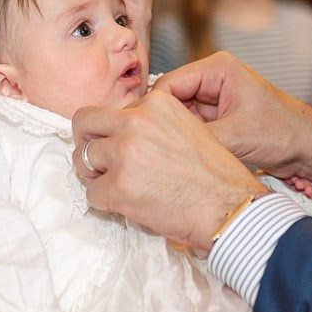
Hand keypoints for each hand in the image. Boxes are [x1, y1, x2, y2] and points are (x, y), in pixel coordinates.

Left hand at [72, 88, 268, 250]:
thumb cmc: (214, 176)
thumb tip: (120, 133)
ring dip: (97, 176)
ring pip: (83, 159)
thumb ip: (153, 123)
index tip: (125, 150)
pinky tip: (129, 206)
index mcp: (155, 103)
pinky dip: (105, 203)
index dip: (114, 133)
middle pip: (84, 122)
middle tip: (99, 162)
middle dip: (87, 143)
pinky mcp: (118, 186)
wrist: (228, 208)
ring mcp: (124, 153)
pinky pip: (91, 194)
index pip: (112, 111)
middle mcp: (135, 122)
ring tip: (121, 188)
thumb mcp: (187, 128)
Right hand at [154, 53, 311, 182]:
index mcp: (218, 70)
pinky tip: (176, 161)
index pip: (168, 85)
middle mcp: (213, 81)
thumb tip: (159, 148)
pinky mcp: (219, 121)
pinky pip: (191, 131)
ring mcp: (215, 102)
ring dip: (173, 137)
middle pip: (169, 102)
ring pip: (178, 119)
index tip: (138, 135)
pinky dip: (186, 145)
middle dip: (160, 125)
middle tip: (145, 150)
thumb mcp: (236, 137)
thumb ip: (197, 138)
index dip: (151, 110)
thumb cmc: (284, 133)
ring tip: (160, 158)